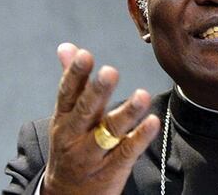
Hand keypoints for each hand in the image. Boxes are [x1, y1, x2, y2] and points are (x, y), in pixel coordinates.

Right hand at [40, 43, 159, 194]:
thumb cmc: (71, 147)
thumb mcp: (66, 117)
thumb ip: (72, 83)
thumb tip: (67, 47)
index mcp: (63, 120)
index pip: (67, 95)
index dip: (74, 75)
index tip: (85, 55)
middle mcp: (74, 137)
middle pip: (86, 112)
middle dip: (97, 92)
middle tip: (110, 71)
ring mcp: (92, 156)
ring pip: (110, 132)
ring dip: (127, 113)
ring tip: (143, 94)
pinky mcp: (111, 170)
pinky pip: (127, 152)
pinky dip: (140, 137)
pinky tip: (154, 122)